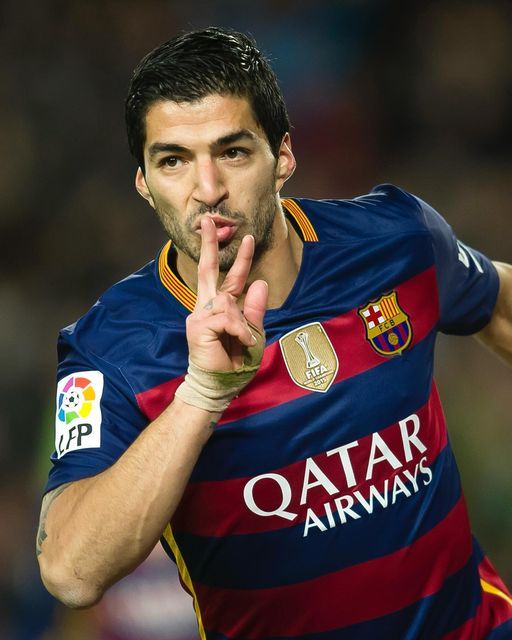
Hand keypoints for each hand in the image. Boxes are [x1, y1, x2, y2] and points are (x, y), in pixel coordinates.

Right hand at [186, 216, 267, 370]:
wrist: (220, 386)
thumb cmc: (235, 362)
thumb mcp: (252, 332)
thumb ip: (254, 309)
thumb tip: (259, 281)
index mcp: (220, 308)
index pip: (230, 279)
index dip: (240, 258)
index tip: (247, 237)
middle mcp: (206, 307)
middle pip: (207, 269)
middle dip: (208, 244)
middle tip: (210, 220)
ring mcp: (199, 315)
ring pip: (227, 301)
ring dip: (242, 323)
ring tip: (245, 341)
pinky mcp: (198, 326)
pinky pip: (226, 318)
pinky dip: (239, 330)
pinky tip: (242, 342)